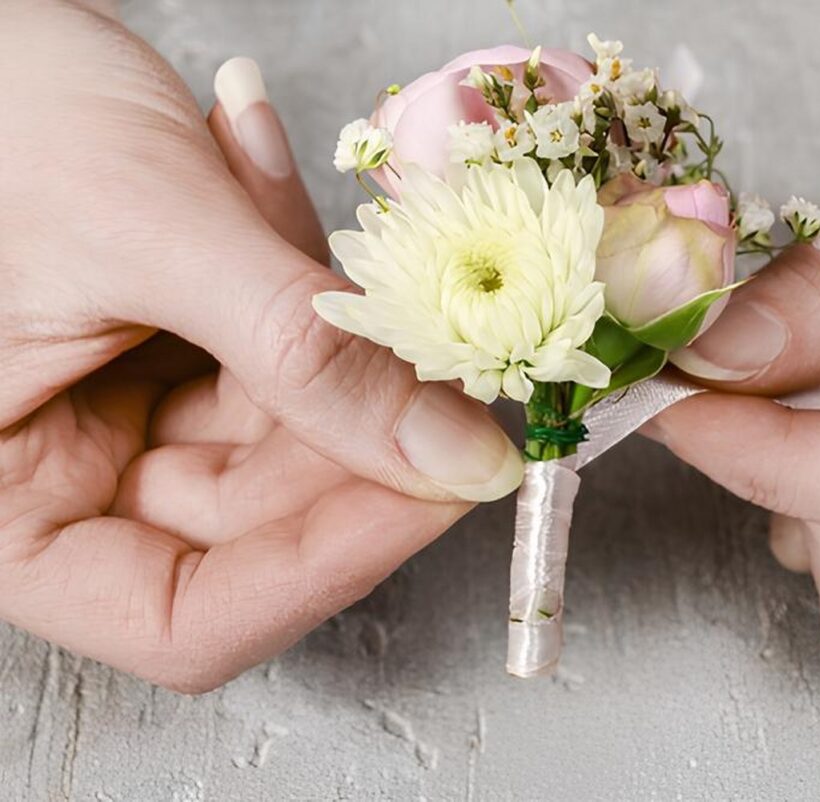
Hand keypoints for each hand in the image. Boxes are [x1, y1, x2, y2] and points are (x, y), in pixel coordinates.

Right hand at [0, 1, 522, 691]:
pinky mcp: (184, 354)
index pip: (188, 620)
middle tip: (450, 359)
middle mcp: (79, 479)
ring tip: (304, 221)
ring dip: (340, 336)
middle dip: (364, 434)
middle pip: (266, 526)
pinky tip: (265, 181)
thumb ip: (307, 354)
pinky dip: (308, 284)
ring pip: (297, 435)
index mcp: (13, 509)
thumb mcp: (150, 235)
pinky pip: (288, 355)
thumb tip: (458, 459)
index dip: (326, 569)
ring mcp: (135, 417)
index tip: (443, 491)